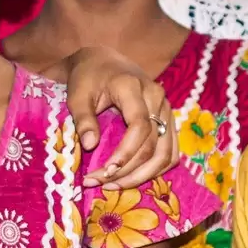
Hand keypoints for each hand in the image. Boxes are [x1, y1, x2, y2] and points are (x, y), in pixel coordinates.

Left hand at [61, 45, 178, 187]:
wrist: (103, 61)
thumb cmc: (88, 78)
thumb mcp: (77, 95)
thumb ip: (83, 119)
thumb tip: (89, 146)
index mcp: (134, 87)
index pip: (140, 126)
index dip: (125, 153)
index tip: (105, 171)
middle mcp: (157, 98)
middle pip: (154, 144)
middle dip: (129, 170)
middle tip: (102, 183)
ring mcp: (167, 109)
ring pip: (167, 152)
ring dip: (143, 175)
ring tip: (115, 186)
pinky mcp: (168, 120)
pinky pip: (170, 151)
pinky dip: (155, 169)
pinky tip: (133, 178)